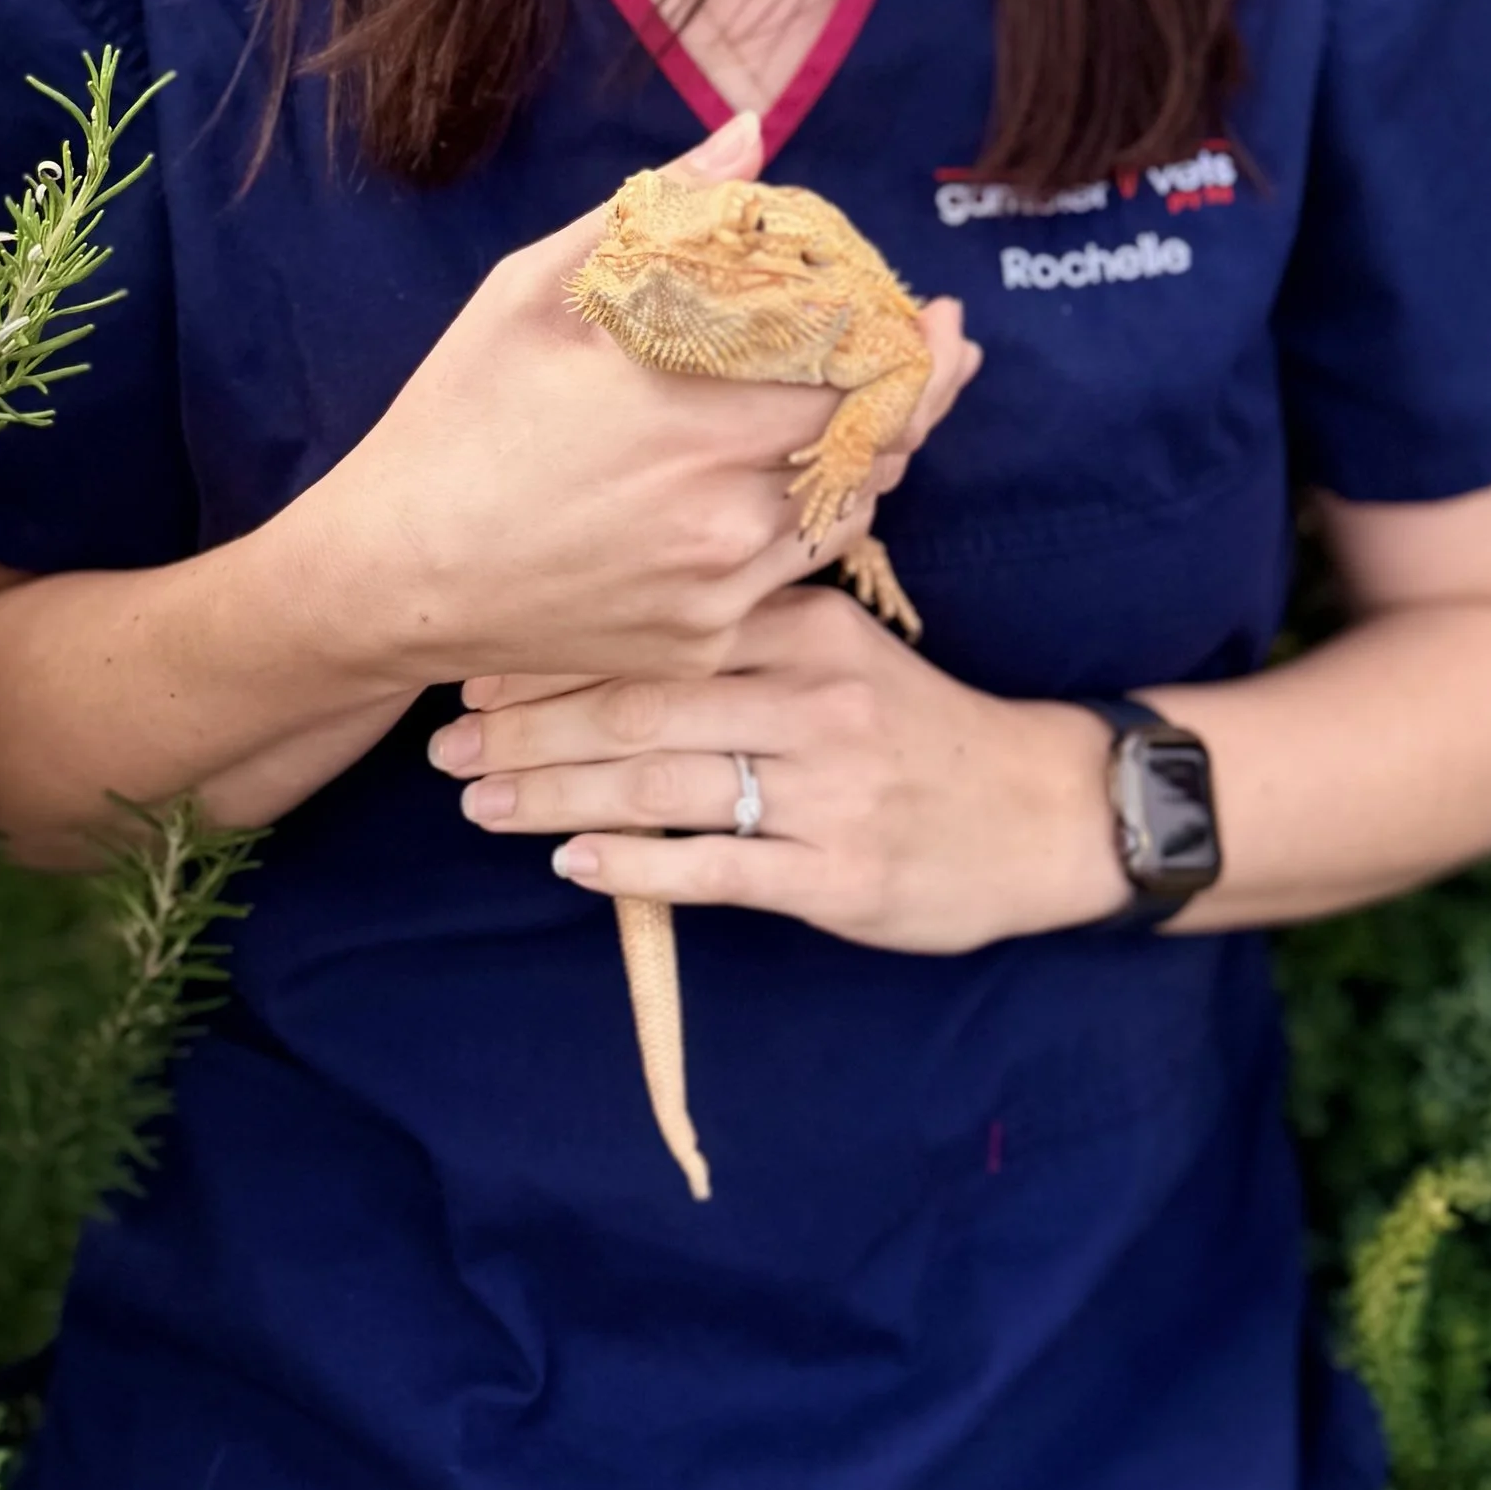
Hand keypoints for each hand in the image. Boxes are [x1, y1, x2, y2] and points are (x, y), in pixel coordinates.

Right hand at [273, 116, 982, 693]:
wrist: (390, 576)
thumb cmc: (454, 416)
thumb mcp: (534, 292)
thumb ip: (656, 211)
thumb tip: (750, 131)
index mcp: (693, 412)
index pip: (857, 374)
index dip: (906, 340)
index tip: (929, 309)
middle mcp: (724, 508)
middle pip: (877, 445)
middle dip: (922, 388)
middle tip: (948, 344)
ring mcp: (720, 586)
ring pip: (848, 512)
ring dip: (878, 457)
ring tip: (891, 408)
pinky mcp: (706, 641)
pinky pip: (795, 573)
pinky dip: (813, 520)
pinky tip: (806, 480)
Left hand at [429, 585, 1128, 953]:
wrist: (1044, 812)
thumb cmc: (921, 727)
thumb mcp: (849, 644)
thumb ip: (750, 627)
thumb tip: (615, 618)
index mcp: (808, 624)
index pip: (659, 626)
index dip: (557, 650)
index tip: (475, 665)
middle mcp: (813, 694)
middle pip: (642, 701)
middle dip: (529, 728)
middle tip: (446, 745)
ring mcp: (827, 786)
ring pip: (662, 780)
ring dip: (555, 795)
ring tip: (478, 804)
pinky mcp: (838, 871)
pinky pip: (715, 866)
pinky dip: (633, 864)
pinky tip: (570, 862)